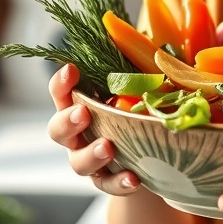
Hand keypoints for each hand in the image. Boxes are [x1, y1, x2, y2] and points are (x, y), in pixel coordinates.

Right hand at [46, 63, 141, 195]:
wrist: (153, 155)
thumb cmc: (141, 109)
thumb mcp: (143, 85)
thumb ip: (145, 64)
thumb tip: (164, 38)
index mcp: (81, 104)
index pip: (62, 92)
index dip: (61, 83)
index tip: (71, 70)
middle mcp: (79, 133)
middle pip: (58, 130)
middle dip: (67, 121)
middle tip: (83, 113)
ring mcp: (90, 159)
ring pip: (78, 162)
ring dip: (91, 154)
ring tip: (108, 147)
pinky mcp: (108, 181)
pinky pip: (108, 185)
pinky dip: (119, 182)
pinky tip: (134, 178)